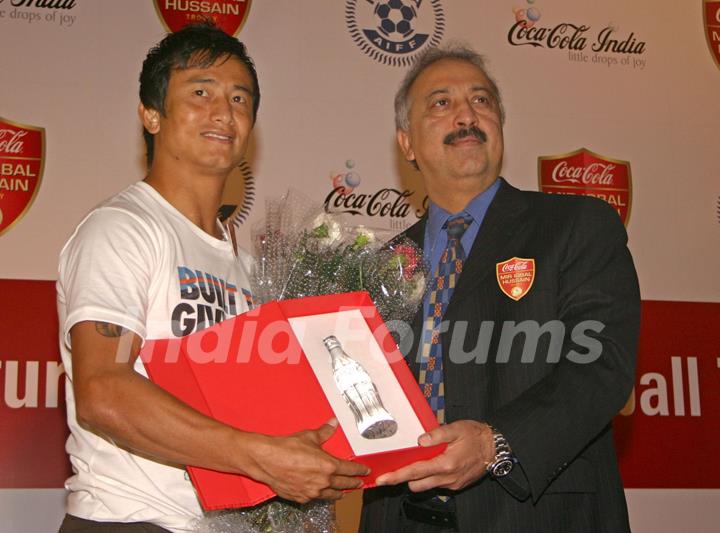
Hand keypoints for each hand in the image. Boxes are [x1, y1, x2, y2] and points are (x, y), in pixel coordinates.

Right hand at [246, 419, 369, 502]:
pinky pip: (315, 498)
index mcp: (328, 465)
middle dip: (352, 483)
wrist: (267, 460)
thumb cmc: (287, 448)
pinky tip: (321, 494)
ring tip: (343, 493)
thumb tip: (333, 423)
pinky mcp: (301, 497)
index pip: (350, 469)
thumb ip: (324, 432)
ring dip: (338, 493)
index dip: (359, 470)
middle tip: (359, 483)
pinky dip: (320, 496)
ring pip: (330, 495)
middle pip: (343, 484)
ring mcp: (312, 491)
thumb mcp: (309, 436)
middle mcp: (323, 481)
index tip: (365, 471)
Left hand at [375, 420, 494, 491]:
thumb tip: (420, 441)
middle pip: (416, 484)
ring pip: (426, 486)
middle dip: (405, 478)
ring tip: (420, 462)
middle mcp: (447, 477)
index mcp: (445, 463)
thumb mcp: (456, 429)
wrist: (495, 447)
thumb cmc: (476, 435)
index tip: (382, 479)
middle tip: (396, 468)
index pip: (415, 472)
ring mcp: (452, 484)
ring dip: (419, 478)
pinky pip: (437, 485)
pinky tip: (435, 463)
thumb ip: (437, 434)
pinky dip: (432, 477)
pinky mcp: (456, 485)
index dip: (396, 476)